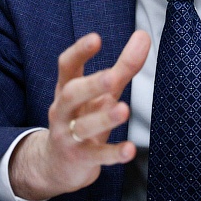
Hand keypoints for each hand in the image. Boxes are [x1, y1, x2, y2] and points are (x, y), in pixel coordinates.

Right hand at [8, 30, 149, 200]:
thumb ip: (122, 66)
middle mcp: (63, 111)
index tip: (96, 38)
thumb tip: (143, 36)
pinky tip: (130, 150)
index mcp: (67, 89)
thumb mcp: (102, 93)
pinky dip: (113, 154)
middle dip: (91, 85)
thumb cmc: (83, 118)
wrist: (57, 165)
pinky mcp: (80, 159)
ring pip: (83, 126)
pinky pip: (97, 156)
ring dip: (104, 118)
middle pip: (71, 94)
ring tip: (124, 110)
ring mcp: (69, 136)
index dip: (79, 52)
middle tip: (112, 76)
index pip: (67, 66)